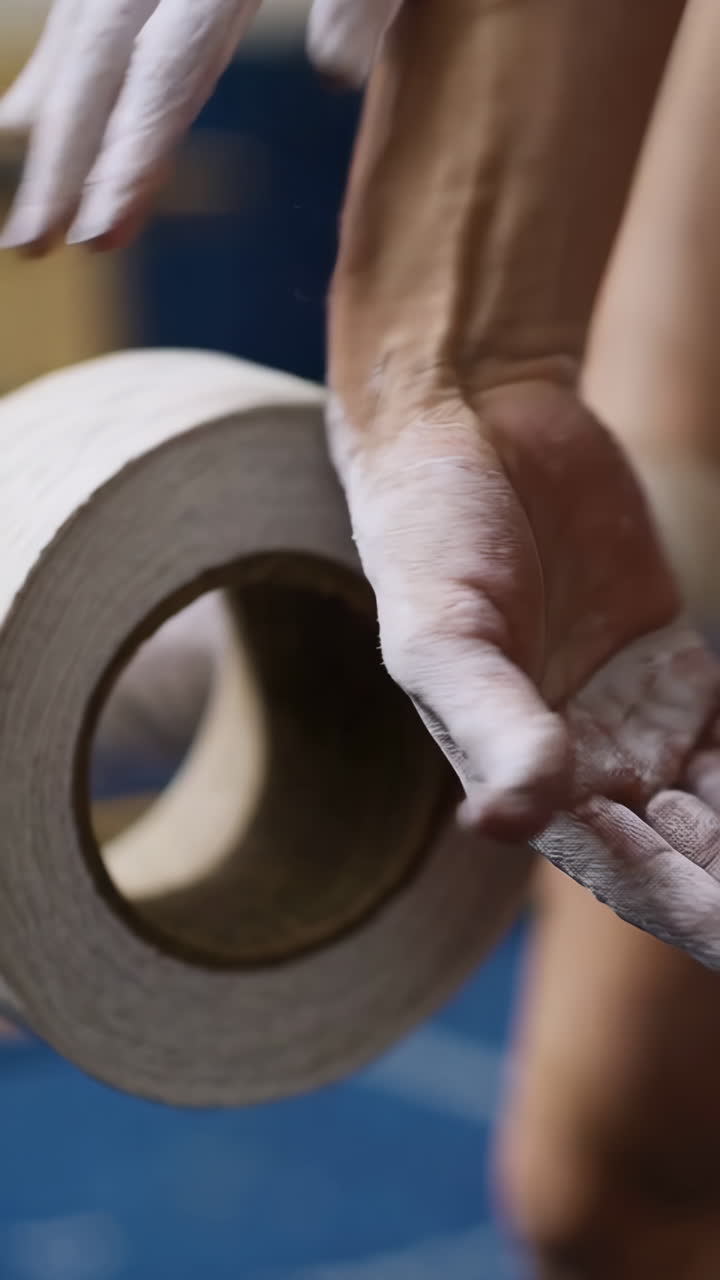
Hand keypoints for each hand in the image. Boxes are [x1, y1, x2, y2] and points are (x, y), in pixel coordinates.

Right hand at [0, 0, 401, 252]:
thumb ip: (360, 2)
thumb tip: (333, 75)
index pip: (169, 70)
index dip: (130, 155)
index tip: (97, 236)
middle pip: (100, 59)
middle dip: (61, 158)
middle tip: (29, 245)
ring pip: (78, 32)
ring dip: (47, 121)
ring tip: (23, 206)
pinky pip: (81, 6)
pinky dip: (54, 63)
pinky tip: (28, 115)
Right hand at [329, 376, 719, 834]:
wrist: (475, 423)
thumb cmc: (429, 535)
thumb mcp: (442, 635)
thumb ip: (489, 725)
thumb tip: (515, 822)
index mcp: (514, 769)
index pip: (607, 862)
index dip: (674, 901)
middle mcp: (575, 753)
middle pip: (671, 845)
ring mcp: (629, 707)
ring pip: (712, 798)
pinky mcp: (670, 657)